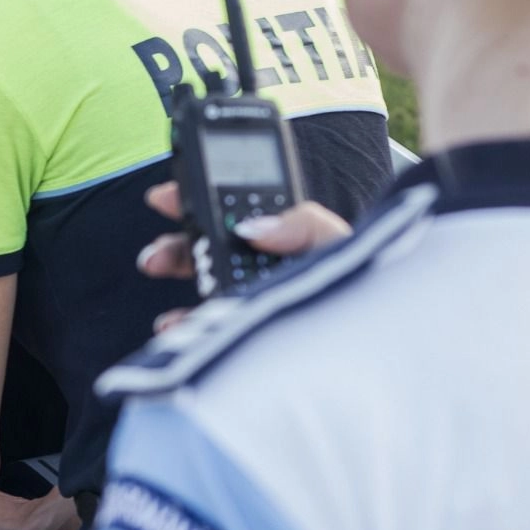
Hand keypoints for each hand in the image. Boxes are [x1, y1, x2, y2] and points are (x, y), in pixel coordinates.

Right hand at [135, 181, 351, 330]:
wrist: (375, 336)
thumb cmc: (362, 281)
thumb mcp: (337, 241)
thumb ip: (302, 224)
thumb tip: (252, 226)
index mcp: (278, 231)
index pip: (231, 205)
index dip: (196, 193)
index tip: (166, 194)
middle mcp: (258, 260)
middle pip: (206, 241)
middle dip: (175, 239)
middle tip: (155, 247)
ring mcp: (249, 294)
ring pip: (201, 277)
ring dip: (172, 268)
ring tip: (154, 266)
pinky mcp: (245, 326)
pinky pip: (208, 321)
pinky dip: (184, 321)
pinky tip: (173, 321)